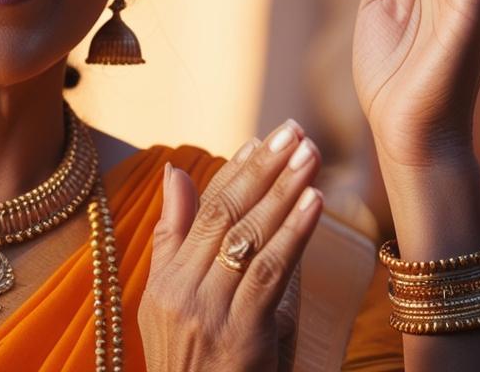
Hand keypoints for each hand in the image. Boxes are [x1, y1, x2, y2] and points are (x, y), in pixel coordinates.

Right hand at [141, 121, 323, 370]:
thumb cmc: (196, 362)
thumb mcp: (170, 303)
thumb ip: (174, 238)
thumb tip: (176, 173)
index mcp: (166, 280)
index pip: (202, 209)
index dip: (234, 171)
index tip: (260, 139)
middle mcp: (183, 292)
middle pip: (225, 215)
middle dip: (263, 169)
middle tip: (293, 132)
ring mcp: (211, 313)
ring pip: (250, 238)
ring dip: (284, 192)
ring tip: (309, 156)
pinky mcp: (243, 333)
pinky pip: (271, 272)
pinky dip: (294, 234)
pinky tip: (314, 204)